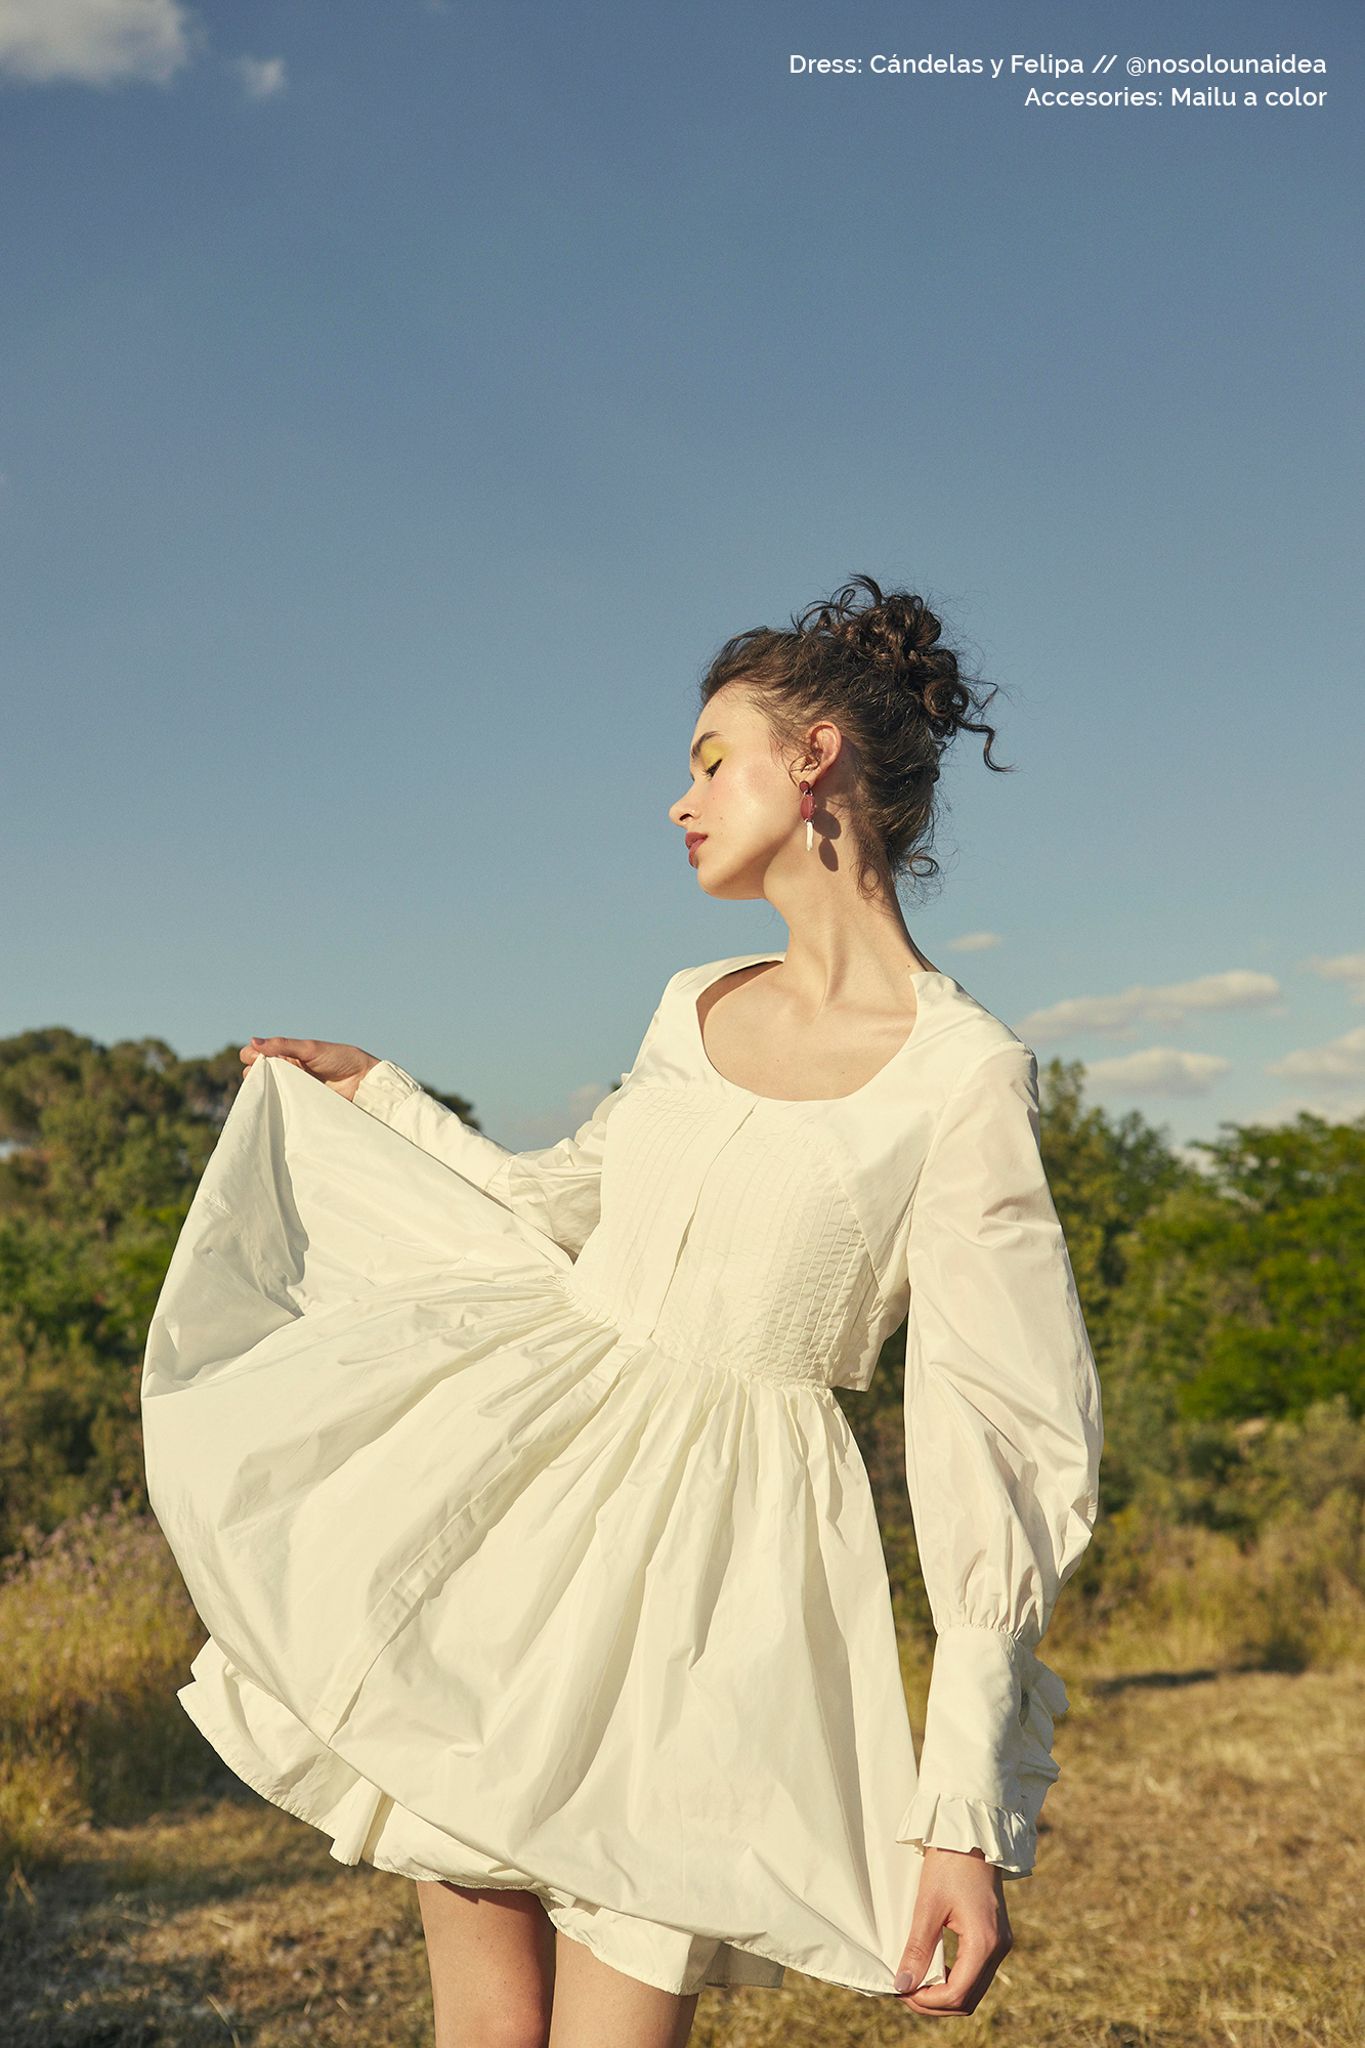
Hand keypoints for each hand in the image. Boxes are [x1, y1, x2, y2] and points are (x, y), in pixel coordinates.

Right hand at [239, 1037, 379, 1102]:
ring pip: (269, 1091)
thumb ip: (283, 1045)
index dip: (252, 1056)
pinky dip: (276, 1105)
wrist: (364, 1082)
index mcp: (288, 1054)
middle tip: (260, 1077)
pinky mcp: (300, 1104)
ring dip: (264, 1091)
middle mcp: (288, 1071)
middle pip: (260, 1073)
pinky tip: (272, 1106)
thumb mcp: (310, 1049)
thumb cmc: (340, 1059)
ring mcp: (293, 1088)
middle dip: (255, 1075)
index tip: (253, 1060)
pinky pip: (283, 1105)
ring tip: (265, 1092)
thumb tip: (254, 1041)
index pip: (259, 1054)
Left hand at [894, 1846, 1011, 2016]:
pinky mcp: (996, 1936)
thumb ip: (917, 1948)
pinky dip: (955, 1979)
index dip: (927, 2001)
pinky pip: (977, 1972)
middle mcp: (998, 1948)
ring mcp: (1000, 1942)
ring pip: (974, 1989)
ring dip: (945, 1994)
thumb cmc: (949, 1862)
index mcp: (985, 1942)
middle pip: (968, 1999)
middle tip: (904, 1991)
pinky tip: (933, 1969)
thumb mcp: (928, 1905)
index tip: (901, 1991)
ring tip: (915, 1982)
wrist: (973, 1833)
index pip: (957, 1994)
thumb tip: (903, 1984)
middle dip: (935, 2003)